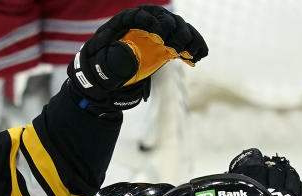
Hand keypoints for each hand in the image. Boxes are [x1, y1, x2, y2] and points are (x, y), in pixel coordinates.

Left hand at [67, 5, 206, 112]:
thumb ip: (111, 59)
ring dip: (187, 38)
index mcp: (125, 22)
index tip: (159, 34)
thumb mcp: (101, 62)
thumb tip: (129, 55)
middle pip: (162, 18)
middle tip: (177, 45)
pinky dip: (192, 47)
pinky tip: (200, 56)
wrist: (106, 74)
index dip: (151, 22)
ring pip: (176, 28)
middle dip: (172, 30)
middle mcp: (144, 23)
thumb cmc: (101, 65)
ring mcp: (157, 32)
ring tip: (193, 52)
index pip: (140, 15)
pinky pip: (182, 42)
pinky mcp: (165, 44)